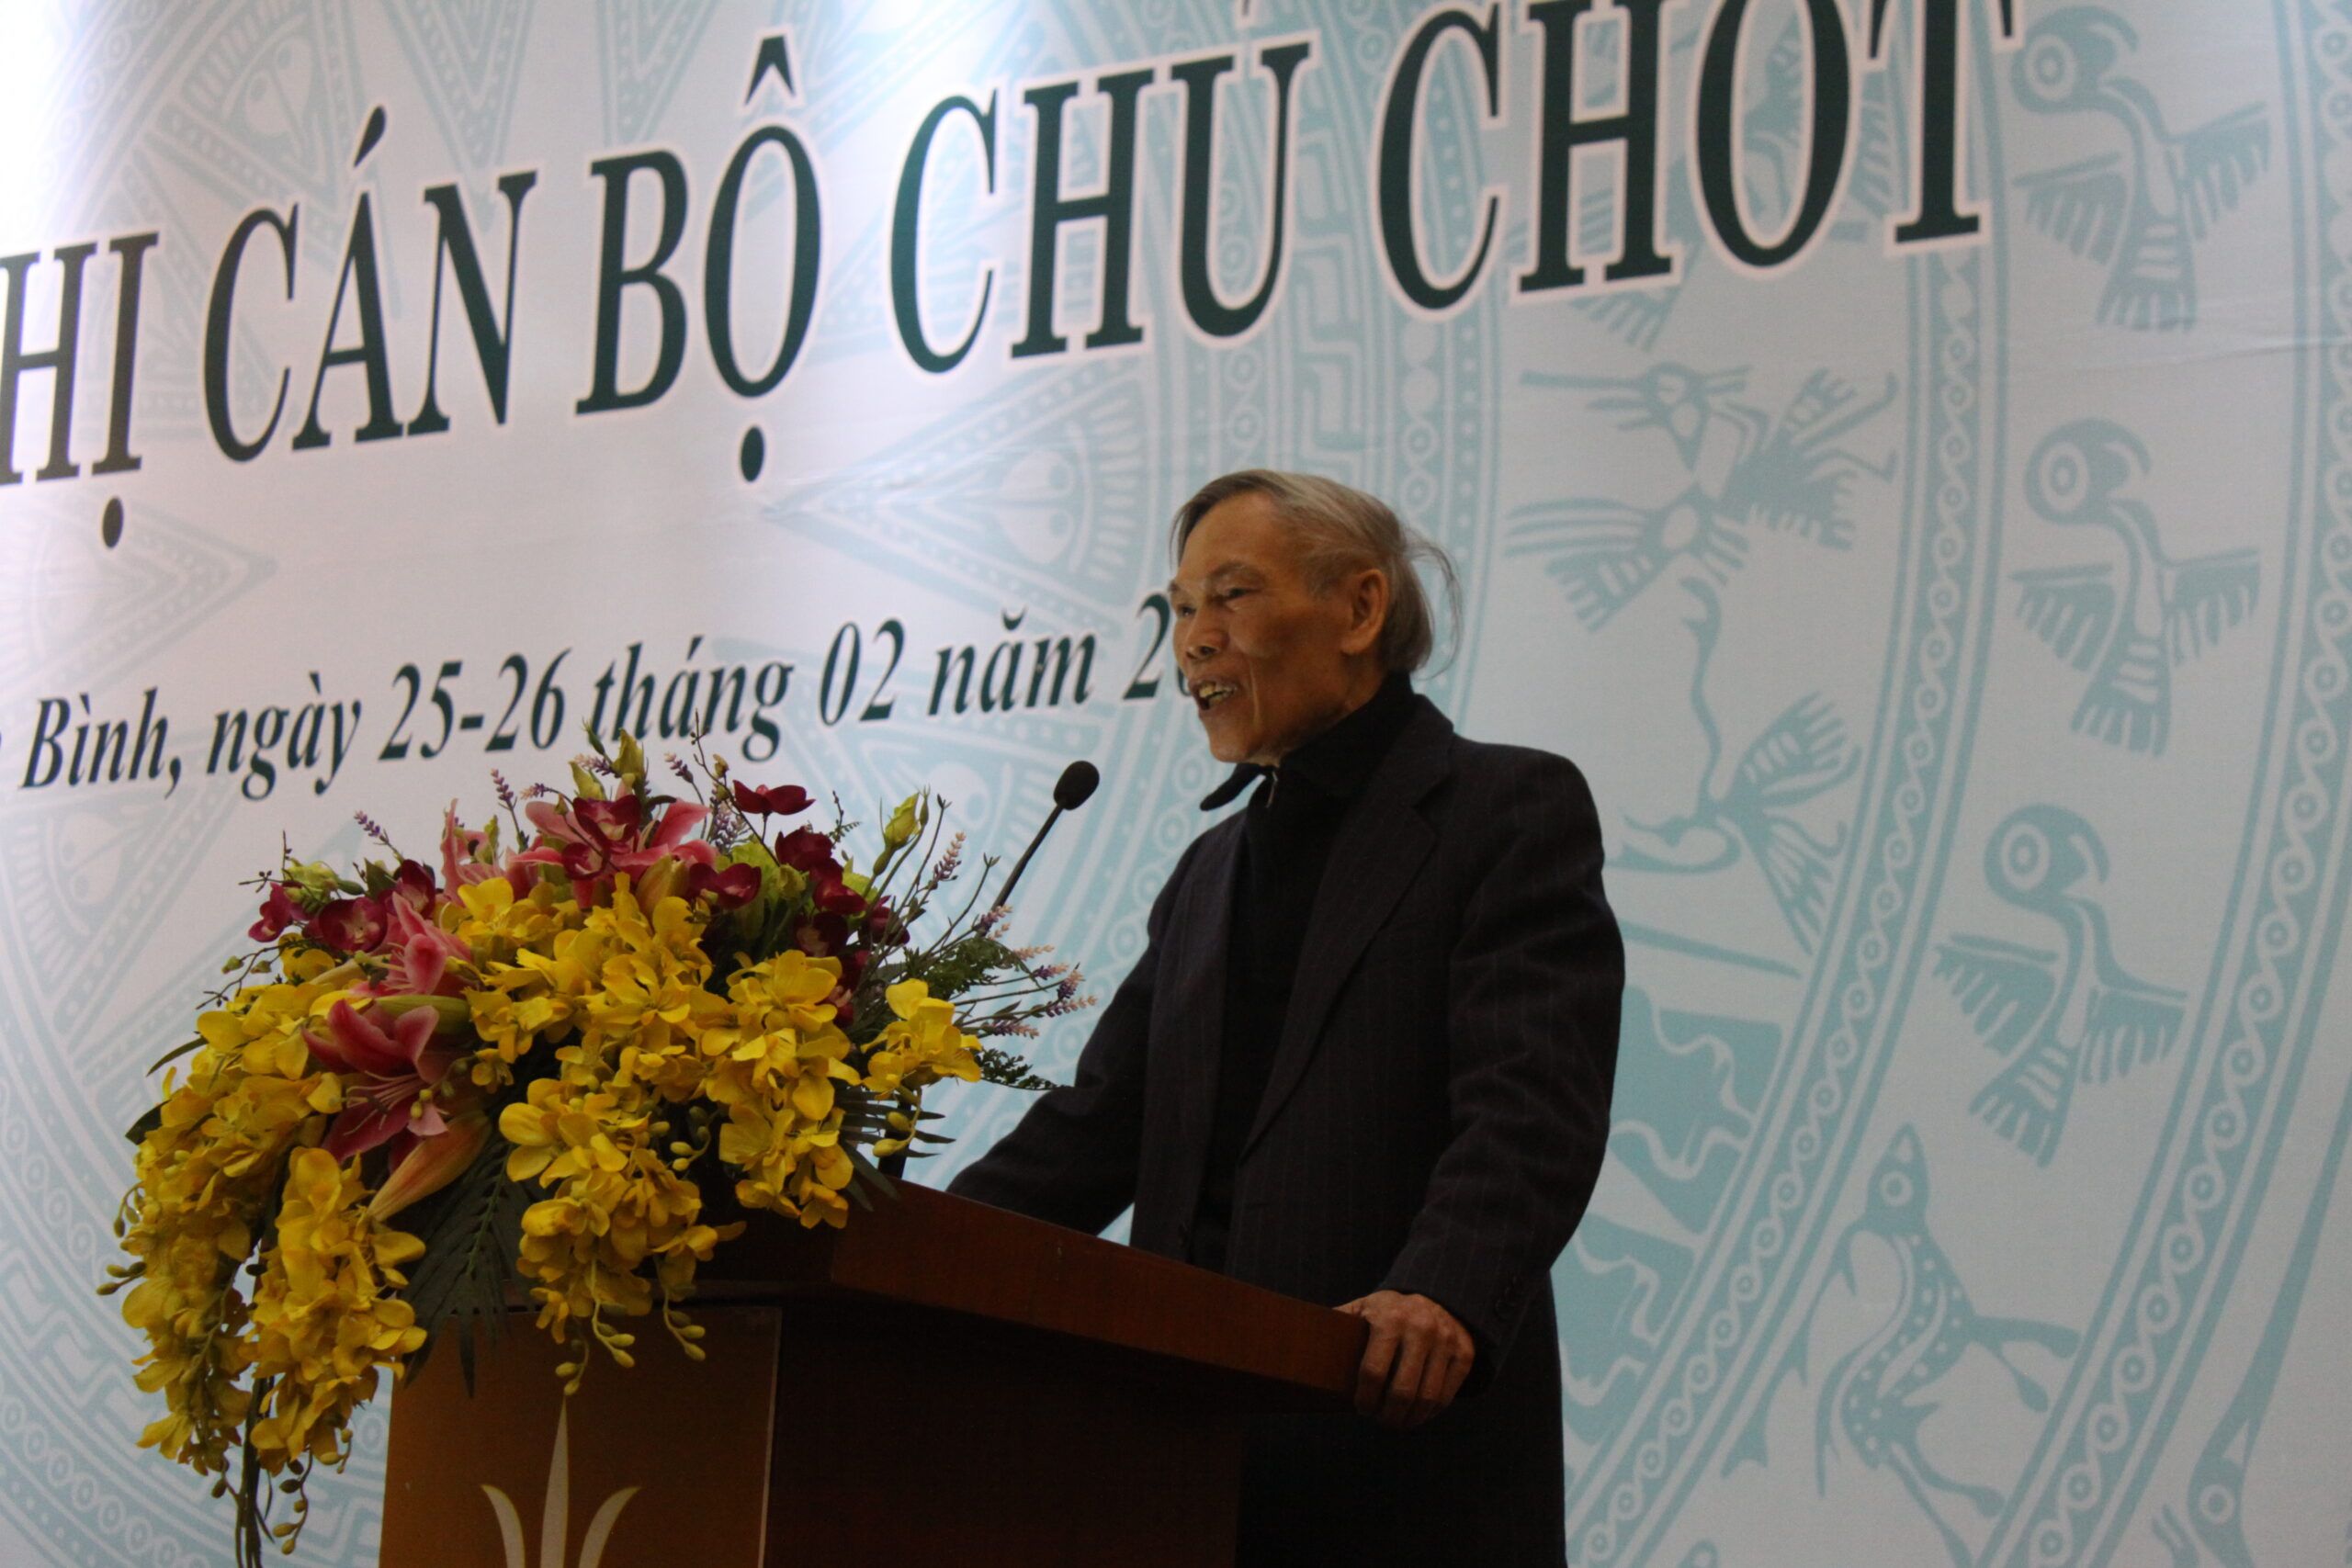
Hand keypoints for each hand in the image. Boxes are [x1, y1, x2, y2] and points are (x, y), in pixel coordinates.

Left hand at [1336, 1290, 1475, 1428]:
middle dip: (1387, 1415)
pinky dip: (1431, 1413)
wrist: (1439, 1295)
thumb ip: (1337, 1323)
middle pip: (1402, 1391)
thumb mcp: (1362, 1308)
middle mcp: (1421, 1328)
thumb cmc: (1389, 1311)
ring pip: (1427, 1398)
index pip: (1373, 1373)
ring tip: (1396, 1423)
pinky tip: (1417, 1415)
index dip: (1365, 1399)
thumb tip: (1297, 1340)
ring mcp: (1446, 1341)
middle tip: (1379, 1420)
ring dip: (1409, 1420)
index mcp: (1390, 1318)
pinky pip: (1447, 1395)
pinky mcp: (1464, 1354)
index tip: (1360, 1408)